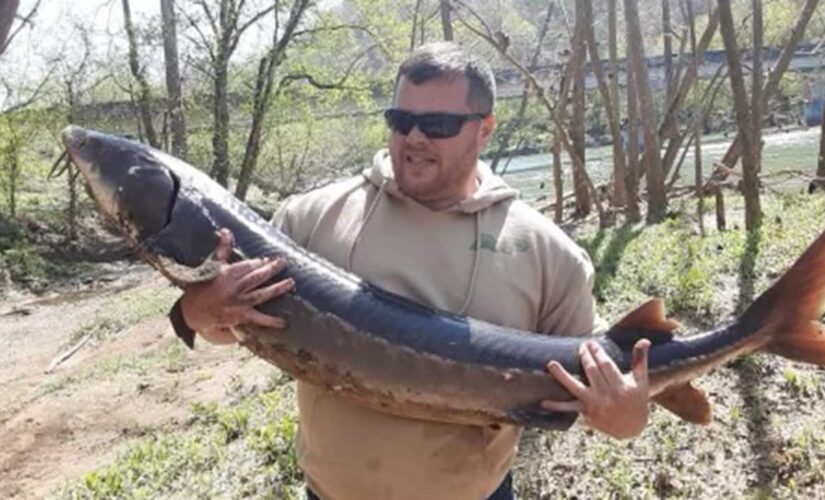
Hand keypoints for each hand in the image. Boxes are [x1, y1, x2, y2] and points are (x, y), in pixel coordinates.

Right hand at [179, 228, 293, 343]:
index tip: (269, 259)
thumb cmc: (203, 286)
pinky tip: (284, 322)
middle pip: (256, 277)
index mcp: (228, 274)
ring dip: (277, 289)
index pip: (247, 266)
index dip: (260, 262)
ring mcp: (239, 303)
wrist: (193, 310)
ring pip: (261, 294)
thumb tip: (226, 231)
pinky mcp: (241, 316)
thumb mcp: (213, 265)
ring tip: (291, 283)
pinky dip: (271, 321)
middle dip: (271, 269)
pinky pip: (258, 318)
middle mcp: (234, 288)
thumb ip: (223, 248)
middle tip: (283, 263)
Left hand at [541, 339, 650, 438]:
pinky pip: (570, 408)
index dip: (598, 352)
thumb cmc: (637, 401)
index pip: (606, 365)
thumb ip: (640, 360)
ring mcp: (595, 404)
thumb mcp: (641, 381)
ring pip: (576, 387)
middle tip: (581, 346)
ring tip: (550, 364)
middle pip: (591, 371)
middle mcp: (607, 395)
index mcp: (621, 386)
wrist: (633, 428)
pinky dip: (556, 406)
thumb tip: (644, 340)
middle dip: (585, 356)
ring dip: (562, 375)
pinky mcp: (586, 413)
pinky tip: (543, 402)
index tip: (592, 343)